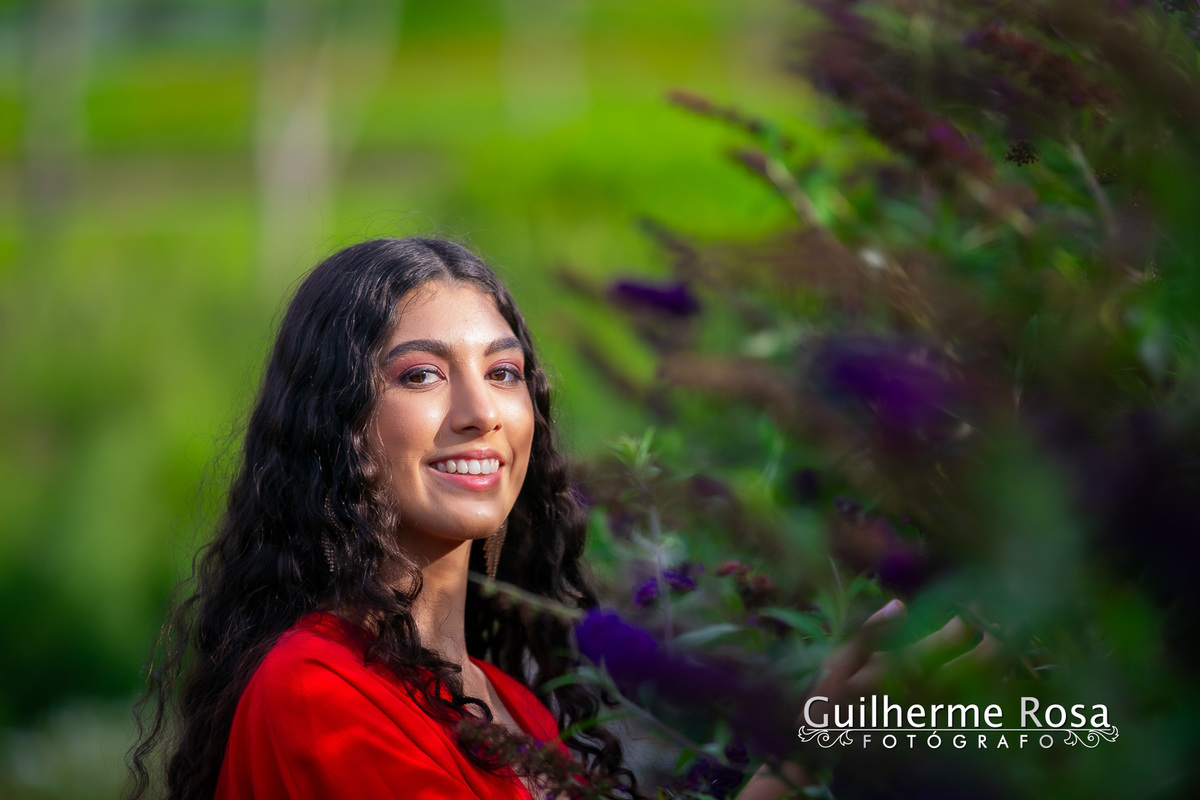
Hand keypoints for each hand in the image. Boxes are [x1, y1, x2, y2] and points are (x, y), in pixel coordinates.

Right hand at [801, 600, 1002, 725]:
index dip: (969, 616)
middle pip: (981, 665)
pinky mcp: (941, 731)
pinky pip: (977, 706)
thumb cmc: (830, 702)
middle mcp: (929, 694)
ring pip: (985, 688)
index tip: (973, 601)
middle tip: (1006, 618)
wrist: (831, 752)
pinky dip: (991, 687)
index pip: (952, 639)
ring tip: (1006, 639)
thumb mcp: (839, 661)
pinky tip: (991, 671)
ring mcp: (940, 715)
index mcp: (902, 670)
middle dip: (1001, 638)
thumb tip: (900, 606)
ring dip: (1001, 661)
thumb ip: (871, 632)